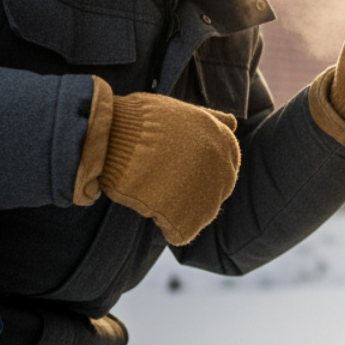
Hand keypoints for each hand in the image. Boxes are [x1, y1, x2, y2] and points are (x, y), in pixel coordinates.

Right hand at [74, 78, 240, 245]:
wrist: (111, 134)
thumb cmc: (138, 121)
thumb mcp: (182, 111)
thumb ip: (211, 120)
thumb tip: (233, 123)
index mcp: (222, 141)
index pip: (225, 168)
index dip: (199, 171)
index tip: (177, 168)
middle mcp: (222, 167)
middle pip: (215, 192)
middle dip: (192, 190)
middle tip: (161, 180)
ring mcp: (206, 193)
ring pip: (201, 214)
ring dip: (179, 208)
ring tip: (152, 192)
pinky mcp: (185, 217)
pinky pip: (182, 232)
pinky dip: (169, 228)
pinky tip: (153, 211)